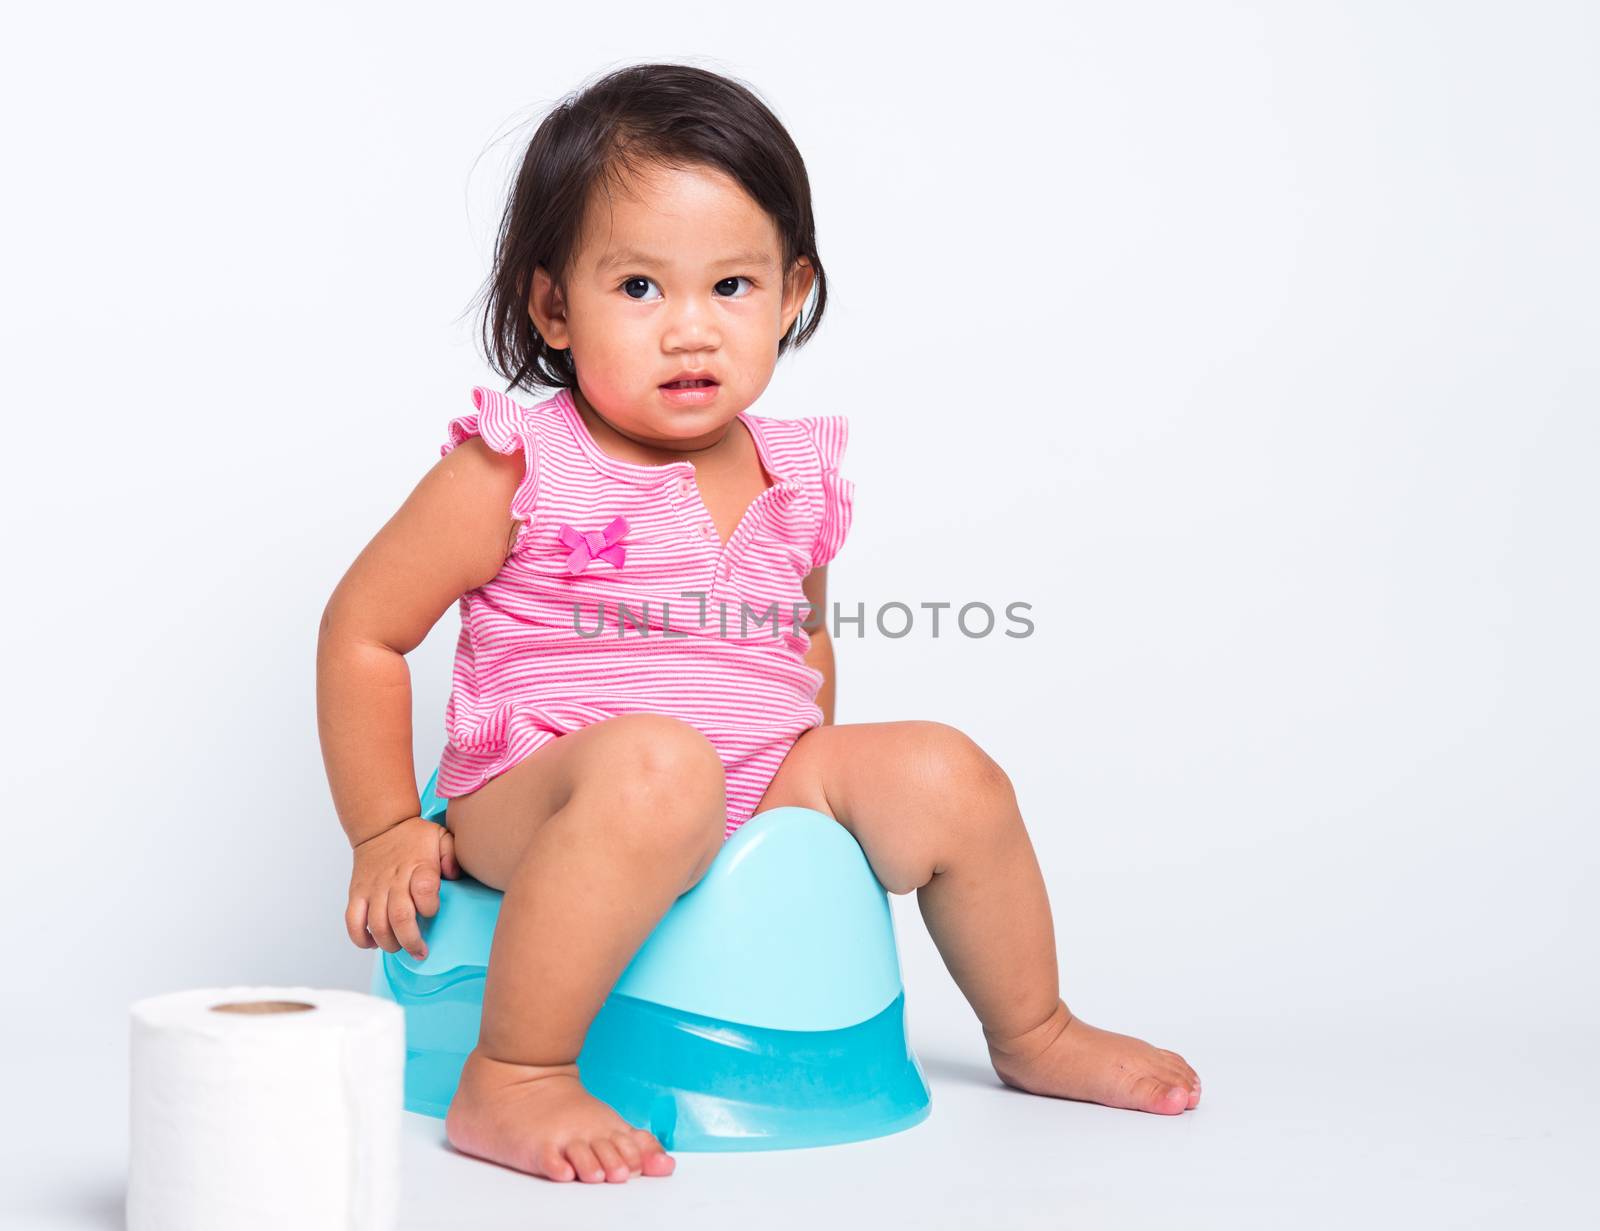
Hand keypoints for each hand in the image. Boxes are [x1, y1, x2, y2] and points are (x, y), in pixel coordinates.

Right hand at [346, 816, 461, 959]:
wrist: (380, 826)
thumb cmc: (414, 837)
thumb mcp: (441, 836)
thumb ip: (452, 854)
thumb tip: (454, 875)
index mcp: (418, 866)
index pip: (424, 890)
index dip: (429, 906)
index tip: (432, 912)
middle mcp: (394, 879)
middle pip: (400, 917)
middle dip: (411, 941)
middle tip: (420, 952)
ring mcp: (373, 888)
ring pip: (377, 925)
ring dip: (389, 943)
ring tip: (400, 948)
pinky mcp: (357, 894)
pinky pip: (353, 922)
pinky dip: (361, 938)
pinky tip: (373, 943)